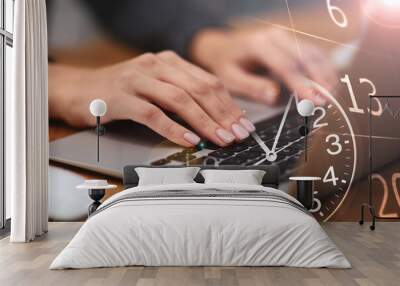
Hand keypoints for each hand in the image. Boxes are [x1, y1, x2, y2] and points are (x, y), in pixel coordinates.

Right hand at [49, 51, 255, 146]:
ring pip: (180, 100)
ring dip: (204, 122)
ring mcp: (138, 80)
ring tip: (221, 139)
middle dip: (223, 114)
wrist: (76, 88)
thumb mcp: (154, 87)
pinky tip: (189, 140)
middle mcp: (156, 65)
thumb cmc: (118, 92)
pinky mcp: (121, 98)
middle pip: (199, 89)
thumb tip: (215, 117)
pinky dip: (174, 128)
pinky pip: (153, 114)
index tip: (243, 124)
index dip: (229, 104)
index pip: (207, 82)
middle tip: (238, 135)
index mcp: (168, 62)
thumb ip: (181, 96)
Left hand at [190, 27, 337, 104]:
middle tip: (329, 101)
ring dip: (325, 74)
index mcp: (258, 44)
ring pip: (313, 53)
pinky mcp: (293, 42)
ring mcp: (286, 37)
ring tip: (332, 96)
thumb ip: (252, 88)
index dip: (302, 84)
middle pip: (305, 57)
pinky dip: (323, 69)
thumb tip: (275, 97)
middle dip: (319, 79)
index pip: (286, 65)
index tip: (314, 100)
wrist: (223, 49)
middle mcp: (276, 36)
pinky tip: (328, 84)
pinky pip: (313, 54)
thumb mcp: (230, 80)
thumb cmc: (225, 66)